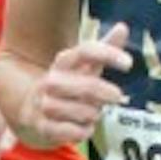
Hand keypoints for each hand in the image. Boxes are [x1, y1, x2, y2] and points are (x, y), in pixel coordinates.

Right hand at [26, 25, 132, 144]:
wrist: (31, 108)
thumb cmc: (69, 85)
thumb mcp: (85, 66)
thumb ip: (105, 48)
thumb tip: (122, 27)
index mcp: (63, 62)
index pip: (86, 51)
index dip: (108, 55)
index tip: (129, 64)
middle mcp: (51, 81)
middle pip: (87, 86)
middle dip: (106, 93)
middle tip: (117, 97)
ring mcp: (44, 104)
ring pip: (82, 112)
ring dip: (93, 114)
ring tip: (92, 113)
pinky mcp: (42, 126)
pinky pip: (72, 132)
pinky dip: (83, 131)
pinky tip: (83, 128)